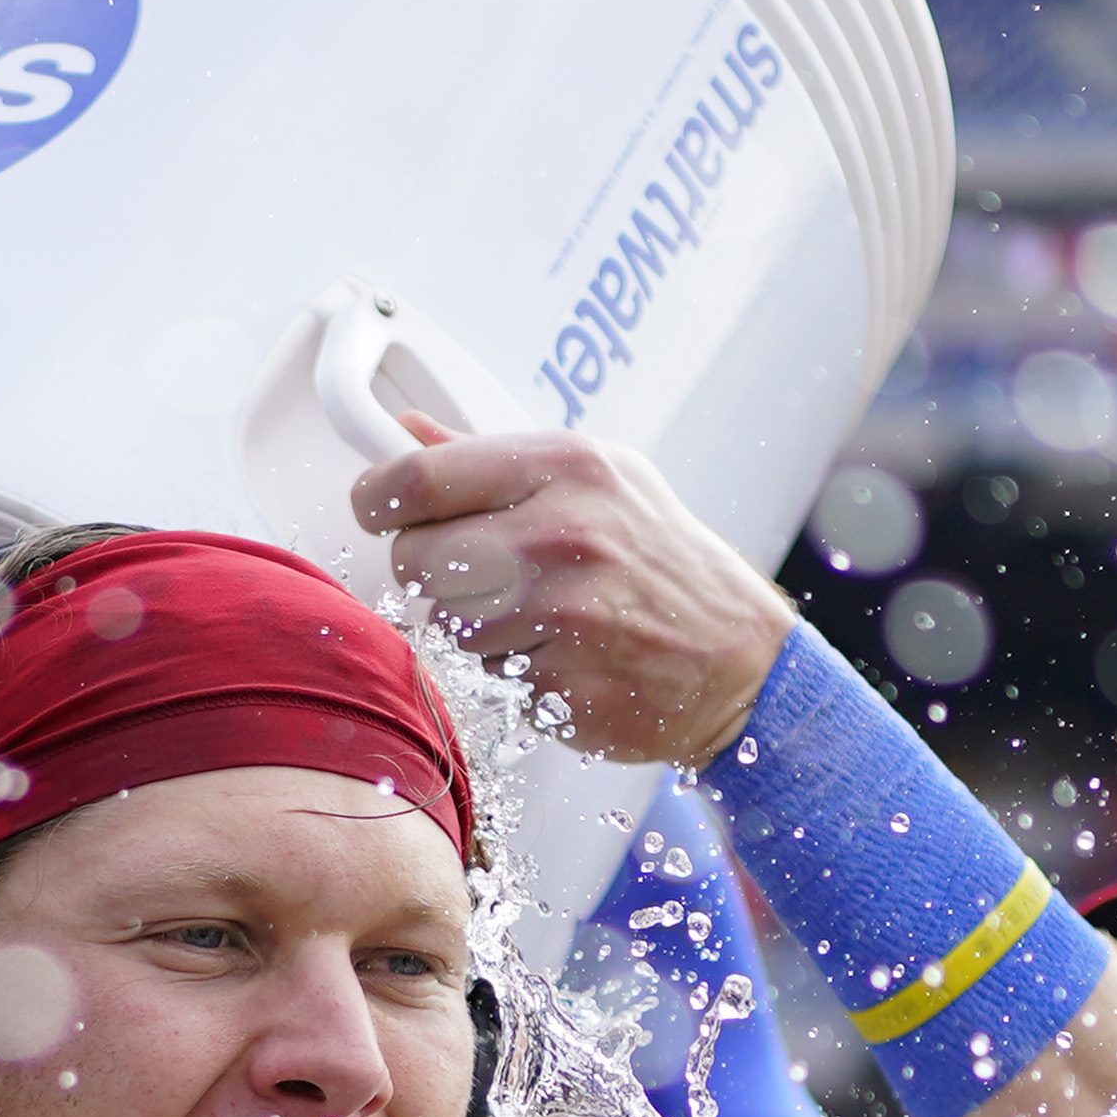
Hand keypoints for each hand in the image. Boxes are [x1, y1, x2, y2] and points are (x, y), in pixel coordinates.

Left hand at [347, 427, 794, 769]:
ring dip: (476, 628)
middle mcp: (563, 534)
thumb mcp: (594, 478)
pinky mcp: (562, 686)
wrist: (740, 658)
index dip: (376, 496)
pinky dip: (512, 673)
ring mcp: (564, 616)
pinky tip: (562, 657)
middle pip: (415, 559)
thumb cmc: (660, 561)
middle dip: (429, 572)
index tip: (375, 508)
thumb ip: (490, 457)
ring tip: (540, 616)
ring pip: (448, 626)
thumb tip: (404, 431)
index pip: (418, 476)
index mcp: (567, 466)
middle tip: (473, 574)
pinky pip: (488, 678)